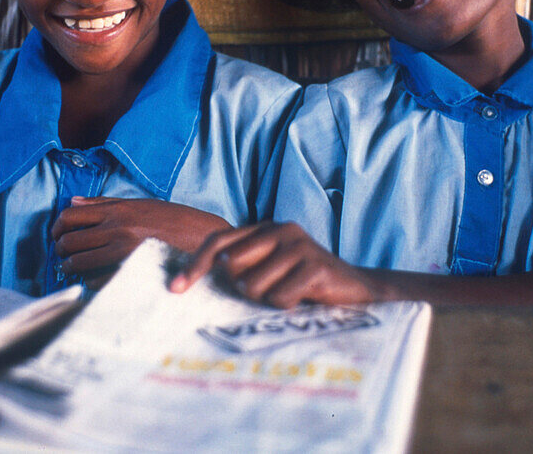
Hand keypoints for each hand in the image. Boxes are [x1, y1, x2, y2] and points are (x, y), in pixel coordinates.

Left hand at [52, 197, 231, 285]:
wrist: (203, 236)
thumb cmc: (173, 220)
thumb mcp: (140, 204)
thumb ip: (105, 204)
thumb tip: (74, 202)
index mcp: (117, 210)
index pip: (69, 216)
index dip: (56, 228)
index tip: (58, 237)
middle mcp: (117, 228)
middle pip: (69, 241)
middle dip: (60, 251)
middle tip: (64, 256)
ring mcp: (123, 250)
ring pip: (78, 262)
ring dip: (70, 268)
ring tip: (74, 270)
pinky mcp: (131, 270)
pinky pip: (97, 281)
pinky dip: (90, 282)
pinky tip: (95, 279)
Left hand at [169, 222, 379, 307]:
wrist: (357, 289)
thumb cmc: (304, 282)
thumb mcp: (271, 268)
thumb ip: (242, 265)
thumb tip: (196, 276)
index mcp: (266, 228)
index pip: (219, 242)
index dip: (195, 265)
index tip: (175, 289)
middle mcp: (281, 230)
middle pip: (232, 266)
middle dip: (243, 289)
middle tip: (269, 292)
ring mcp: (299, 246)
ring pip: (253, 286)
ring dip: (268, 300)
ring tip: (289, 294)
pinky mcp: (315, 265)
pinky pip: (279, 297)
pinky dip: (287, 305)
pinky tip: (304, 299)